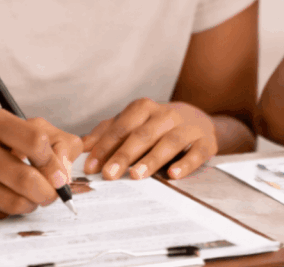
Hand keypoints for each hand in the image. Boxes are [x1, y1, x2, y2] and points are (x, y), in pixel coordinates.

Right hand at [0, 107, 82, 217]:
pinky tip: (4, 198)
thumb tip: (65, 173)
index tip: (59, 173)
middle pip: (26, 178)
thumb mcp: (14, 126)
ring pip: (13, 202)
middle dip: (49, 192)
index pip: (35, 141)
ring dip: (31, 203)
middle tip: (53, 194)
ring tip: (32, 196)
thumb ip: (52, 140)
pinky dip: (9, 210)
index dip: (54, 162)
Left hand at [82, 98, 217, 180]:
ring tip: (136, 175)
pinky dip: (186, 163)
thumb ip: (106, 133)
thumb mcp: (132, 124)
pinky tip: (173, 174)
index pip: (121, 126)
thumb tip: (78, 146)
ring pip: (168, 142)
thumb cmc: (157, 126)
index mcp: (144, 108)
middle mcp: (166, 114)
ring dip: (152, 159)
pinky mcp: (205, 142)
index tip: (92, 166)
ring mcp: (188, 127)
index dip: (105, 146)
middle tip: (109, 175)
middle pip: (142, 134)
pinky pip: (196, 152)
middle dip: (124, 155)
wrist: (199, 121)